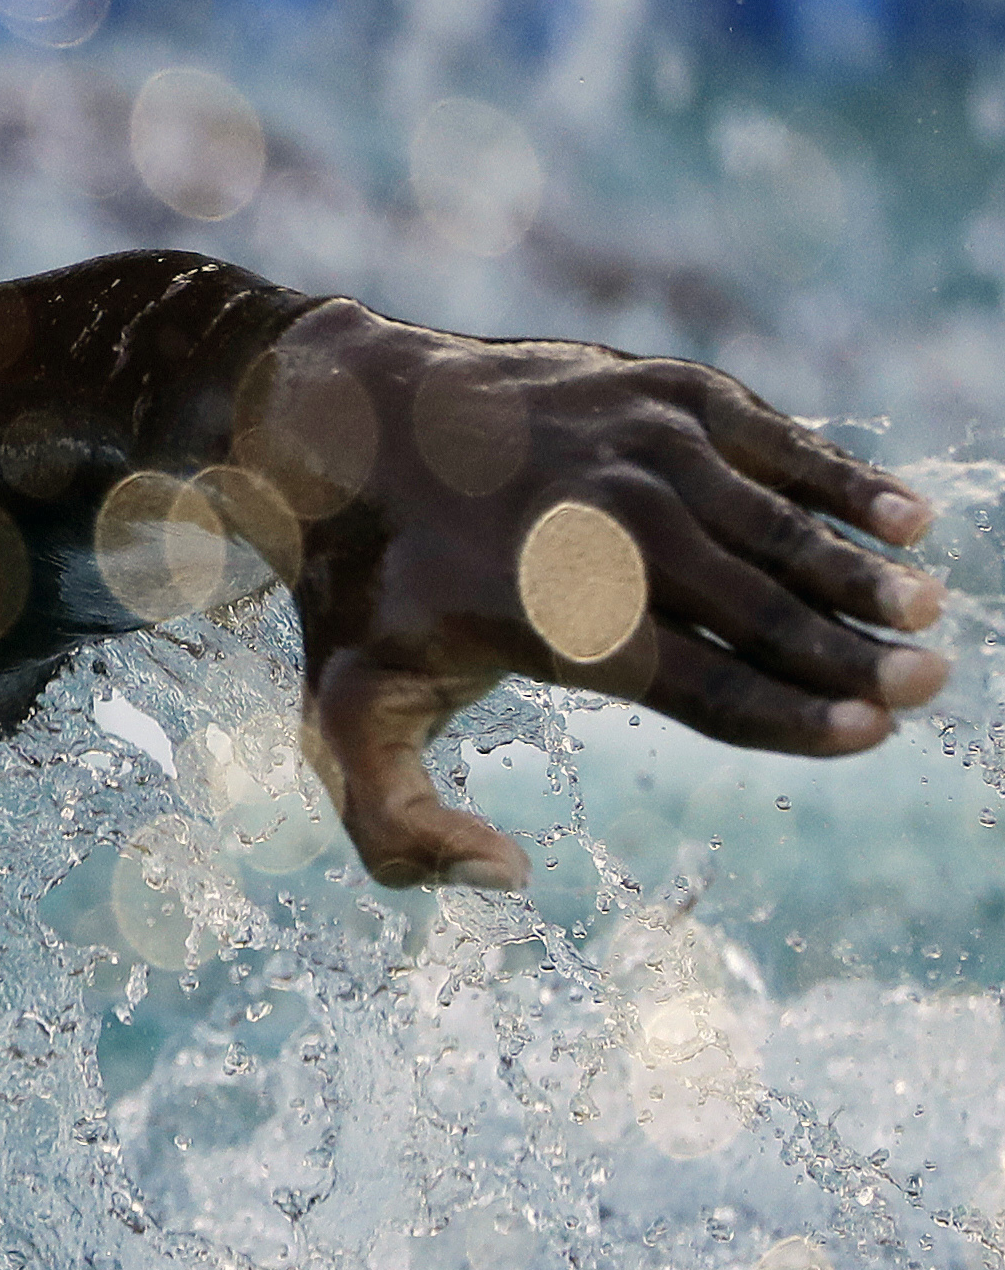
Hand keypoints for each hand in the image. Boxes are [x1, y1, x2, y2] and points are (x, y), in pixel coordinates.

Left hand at [244, 301, 944, 890]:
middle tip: (930, 686)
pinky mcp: (662, 391)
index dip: (789, 713)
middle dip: (852, 651)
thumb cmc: (363, 591)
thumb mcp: (341, 719)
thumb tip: (508, 878)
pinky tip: (906, 521)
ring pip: (774, 524)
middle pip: (753, 604)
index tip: (869, 735)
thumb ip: (398, 828)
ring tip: (926, 612)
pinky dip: (840, 481)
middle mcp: (601, 523)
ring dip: (857, 571)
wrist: (346, 423)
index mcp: (541, 613)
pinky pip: (773, 442)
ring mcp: (637, 446)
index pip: (695, 680)